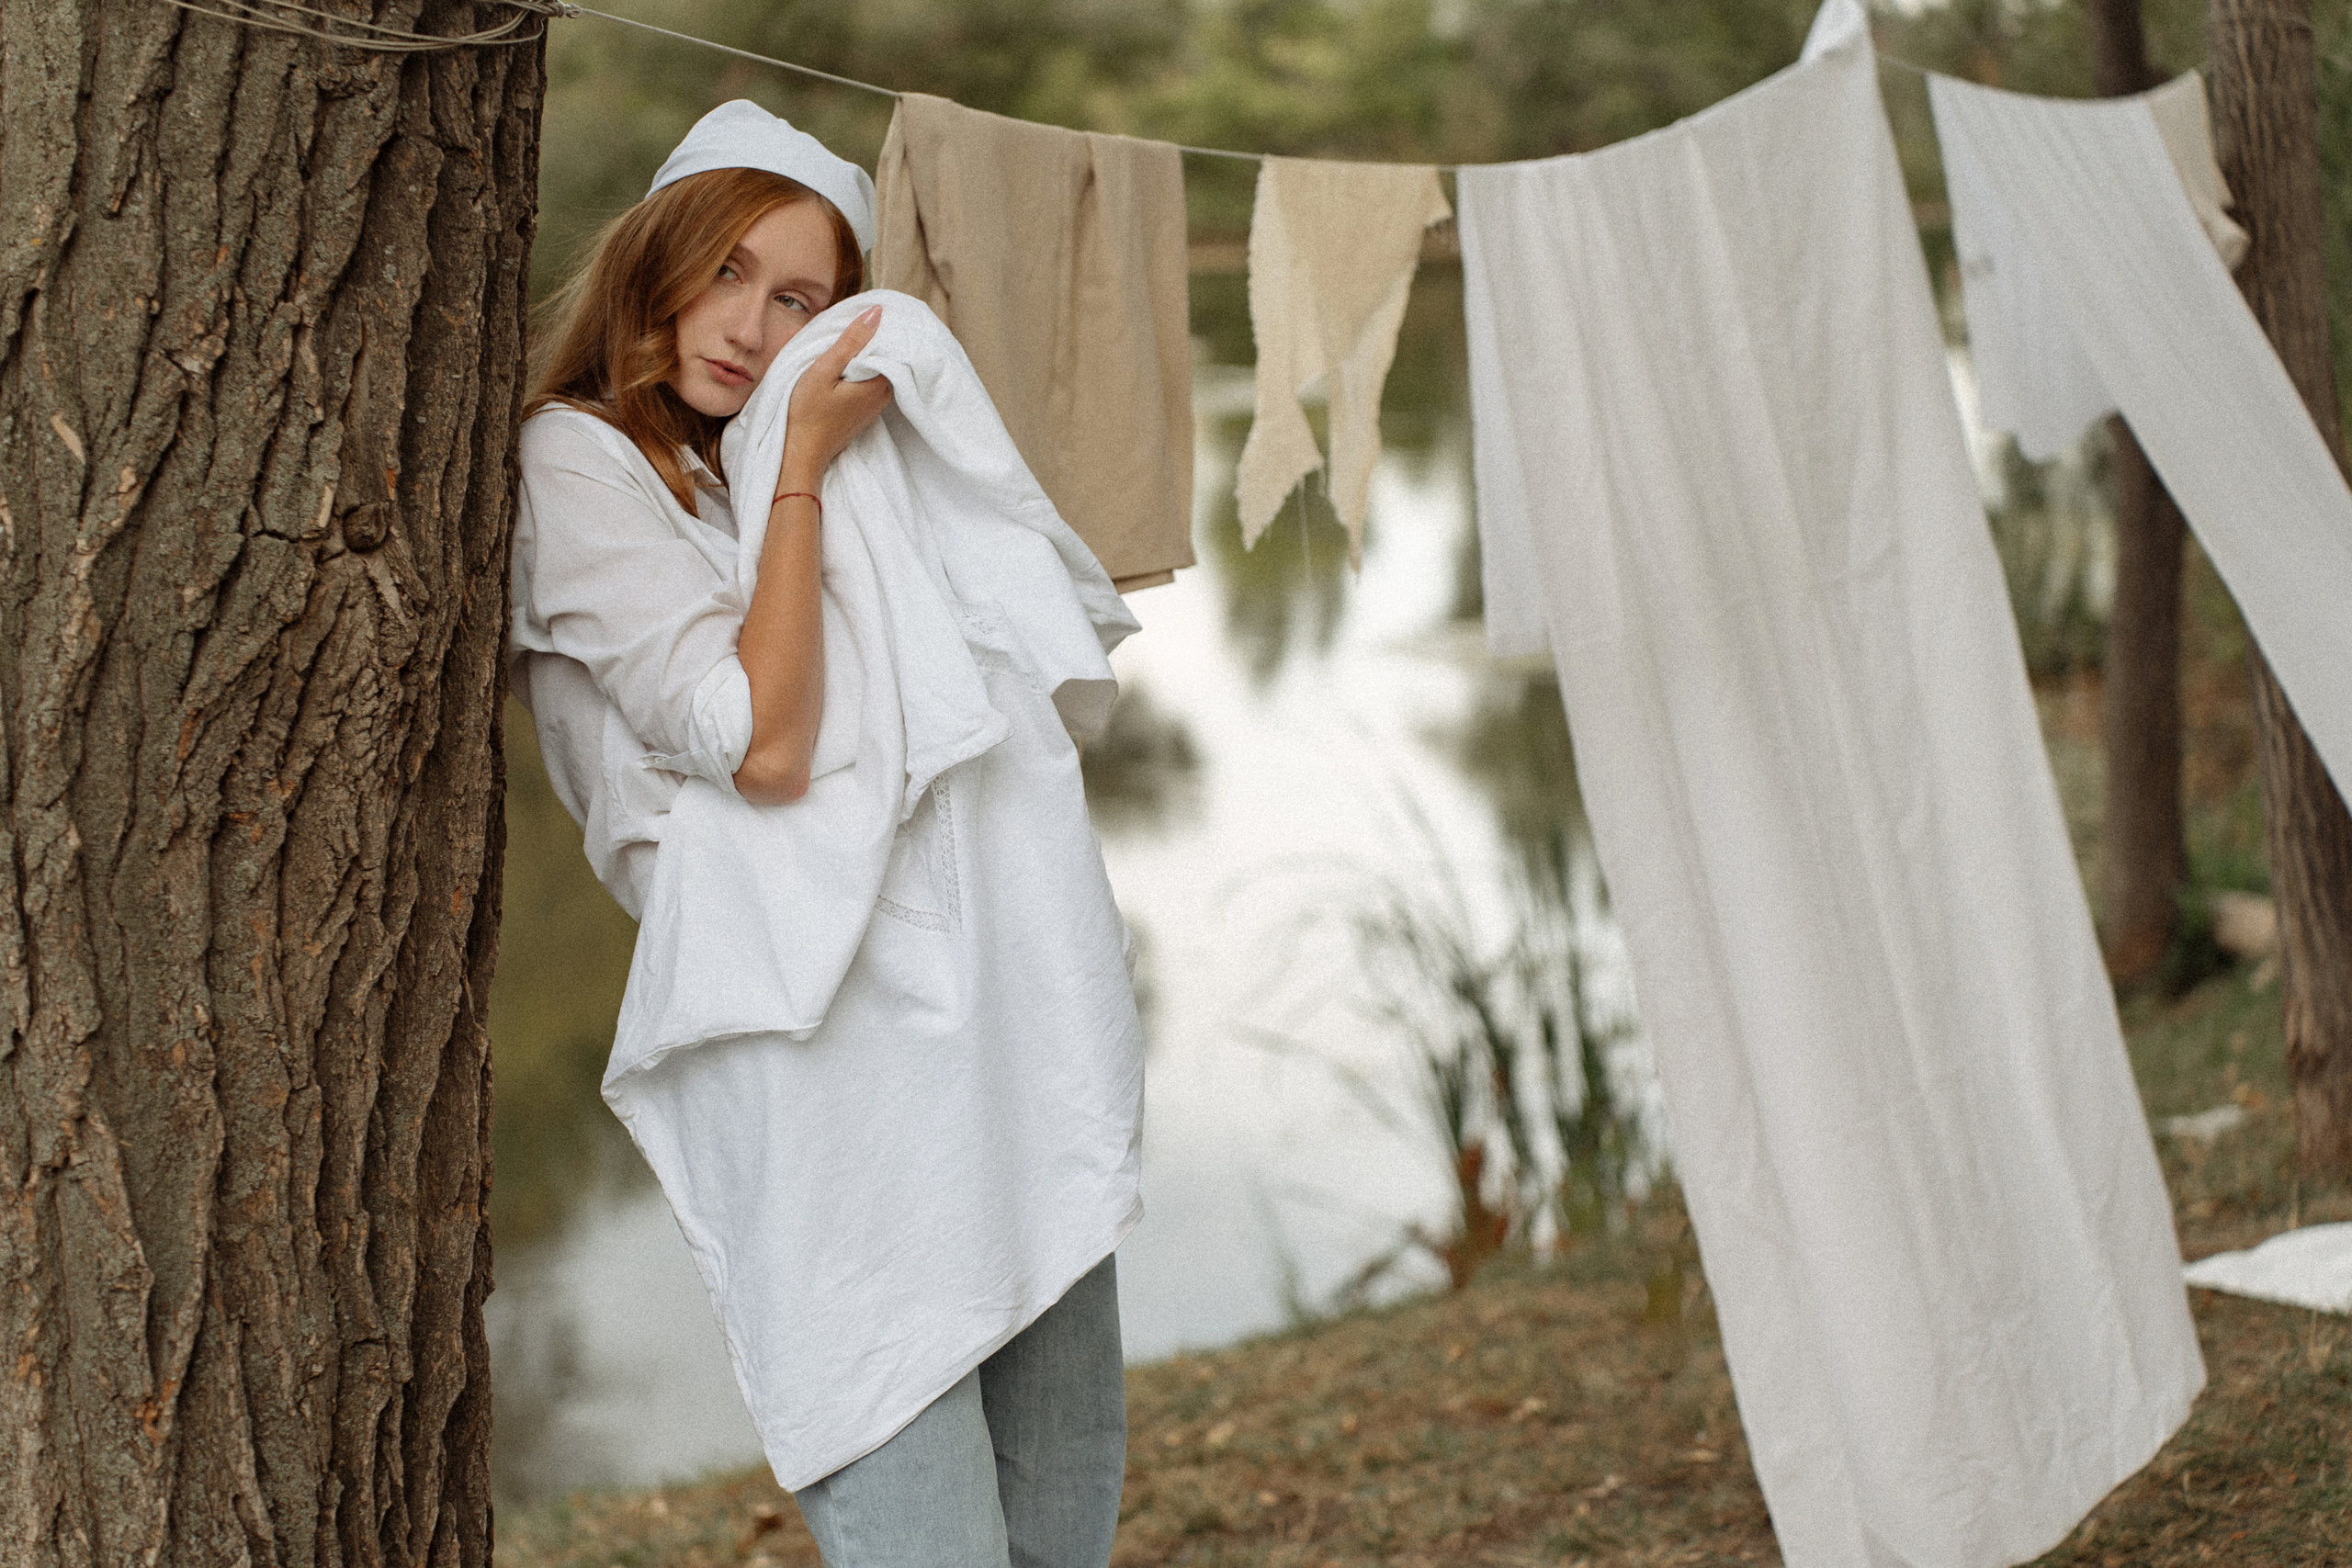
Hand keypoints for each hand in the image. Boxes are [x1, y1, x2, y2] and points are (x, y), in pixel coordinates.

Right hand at [778, 304, 890, 489]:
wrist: (800, 453)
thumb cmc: (807, 413)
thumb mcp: (824, 370)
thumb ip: (851, 341)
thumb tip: (877, 311)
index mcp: (880, 384)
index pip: (890, 345)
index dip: (877, 328)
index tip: (863, 313)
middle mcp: (884, 396)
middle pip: (884, 357)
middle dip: (870, 341)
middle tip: (849, 324)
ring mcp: (875, 406)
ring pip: (875, 370)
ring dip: (863, 356)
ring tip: (845, 341)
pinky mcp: (864, 412)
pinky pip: (868, 383)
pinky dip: (858, 372)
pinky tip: (843, 366)